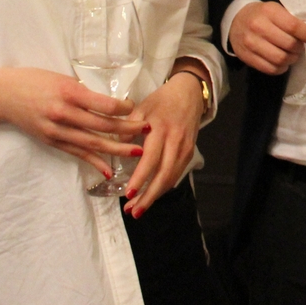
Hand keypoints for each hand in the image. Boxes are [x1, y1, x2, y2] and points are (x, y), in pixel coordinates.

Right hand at [0, 67, 142, 178]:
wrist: (4, 95)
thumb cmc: (34, 81)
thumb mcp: (62, 79)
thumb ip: (84, 92)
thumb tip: (109, 103)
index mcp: (69, 93)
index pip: (104, 105)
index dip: (124, 109)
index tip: (135, 108)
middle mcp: (64, 114)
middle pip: (102, 126)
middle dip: (128, 130)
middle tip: (148, 131)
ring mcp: (57, 131)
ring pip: (92, 144)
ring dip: (116, 149)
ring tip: (136, 152)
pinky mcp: (52, 142)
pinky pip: (77, 154)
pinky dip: (94, 162)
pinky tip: (108, 169)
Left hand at [123, 64, 207, 217]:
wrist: (189, 93)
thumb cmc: (161, 100)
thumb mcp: (141, 108)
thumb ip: (127, 128)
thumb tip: (116, 148)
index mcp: (161, 129)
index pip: (151, 159)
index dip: (140, 178)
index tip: (128, 194)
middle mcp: (175, 142)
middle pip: (163, 175)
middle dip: (148, 196)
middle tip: (132, 211)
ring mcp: (185, 149)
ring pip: (171, 178)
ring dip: (155, 196)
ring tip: (138, 209)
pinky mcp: (189, 153)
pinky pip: (176, 174)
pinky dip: (163, 187)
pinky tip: (151, 194)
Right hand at [229, 1, 305, 74]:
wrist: (235, 19)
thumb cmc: (263, 15)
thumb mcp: (282, 12)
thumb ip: (304, 20)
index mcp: (270, 11)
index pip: (294, 26)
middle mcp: (258, 26)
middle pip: (289, 45)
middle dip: (300, 48)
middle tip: (300, 46)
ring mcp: (250, 43)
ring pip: (280, 59)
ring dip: (291, 60)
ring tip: (291, 55)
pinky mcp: (245, 56)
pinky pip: (269, 69)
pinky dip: (281, 68)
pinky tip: (282, 62)